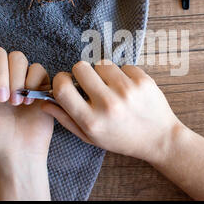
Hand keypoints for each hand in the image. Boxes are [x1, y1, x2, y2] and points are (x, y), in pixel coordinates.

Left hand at [0, 47, 52, 199]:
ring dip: (16, 79)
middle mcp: (2, 75)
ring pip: (18, 58)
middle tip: (1, 99)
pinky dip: (33, 82)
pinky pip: (37, 69)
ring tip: (16, 103)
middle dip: (0, 75)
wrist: (16, 150)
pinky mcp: (39, 84)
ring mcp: (21, 78)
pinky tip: (29, 101)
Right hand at [41, 60, 183, 163]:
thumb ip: (65, 118)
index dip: (61, 80)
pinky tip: (129, 89)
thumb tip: (44, 101)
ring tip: (112, 88)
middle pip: (80, 67)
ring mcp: (127, 90)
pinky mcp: (143, 80)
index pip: (62, 88)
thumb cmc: (121, 139)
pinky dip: (123, 75)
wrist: (159, 139)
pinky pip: (123, 65)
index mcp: (91, 121)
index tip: (66, 82)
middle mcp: (108, 104)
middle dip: (82, 73)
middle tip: (90, 83)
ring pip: (102, 63)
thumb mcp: (90, 137)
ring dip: (104, 73)